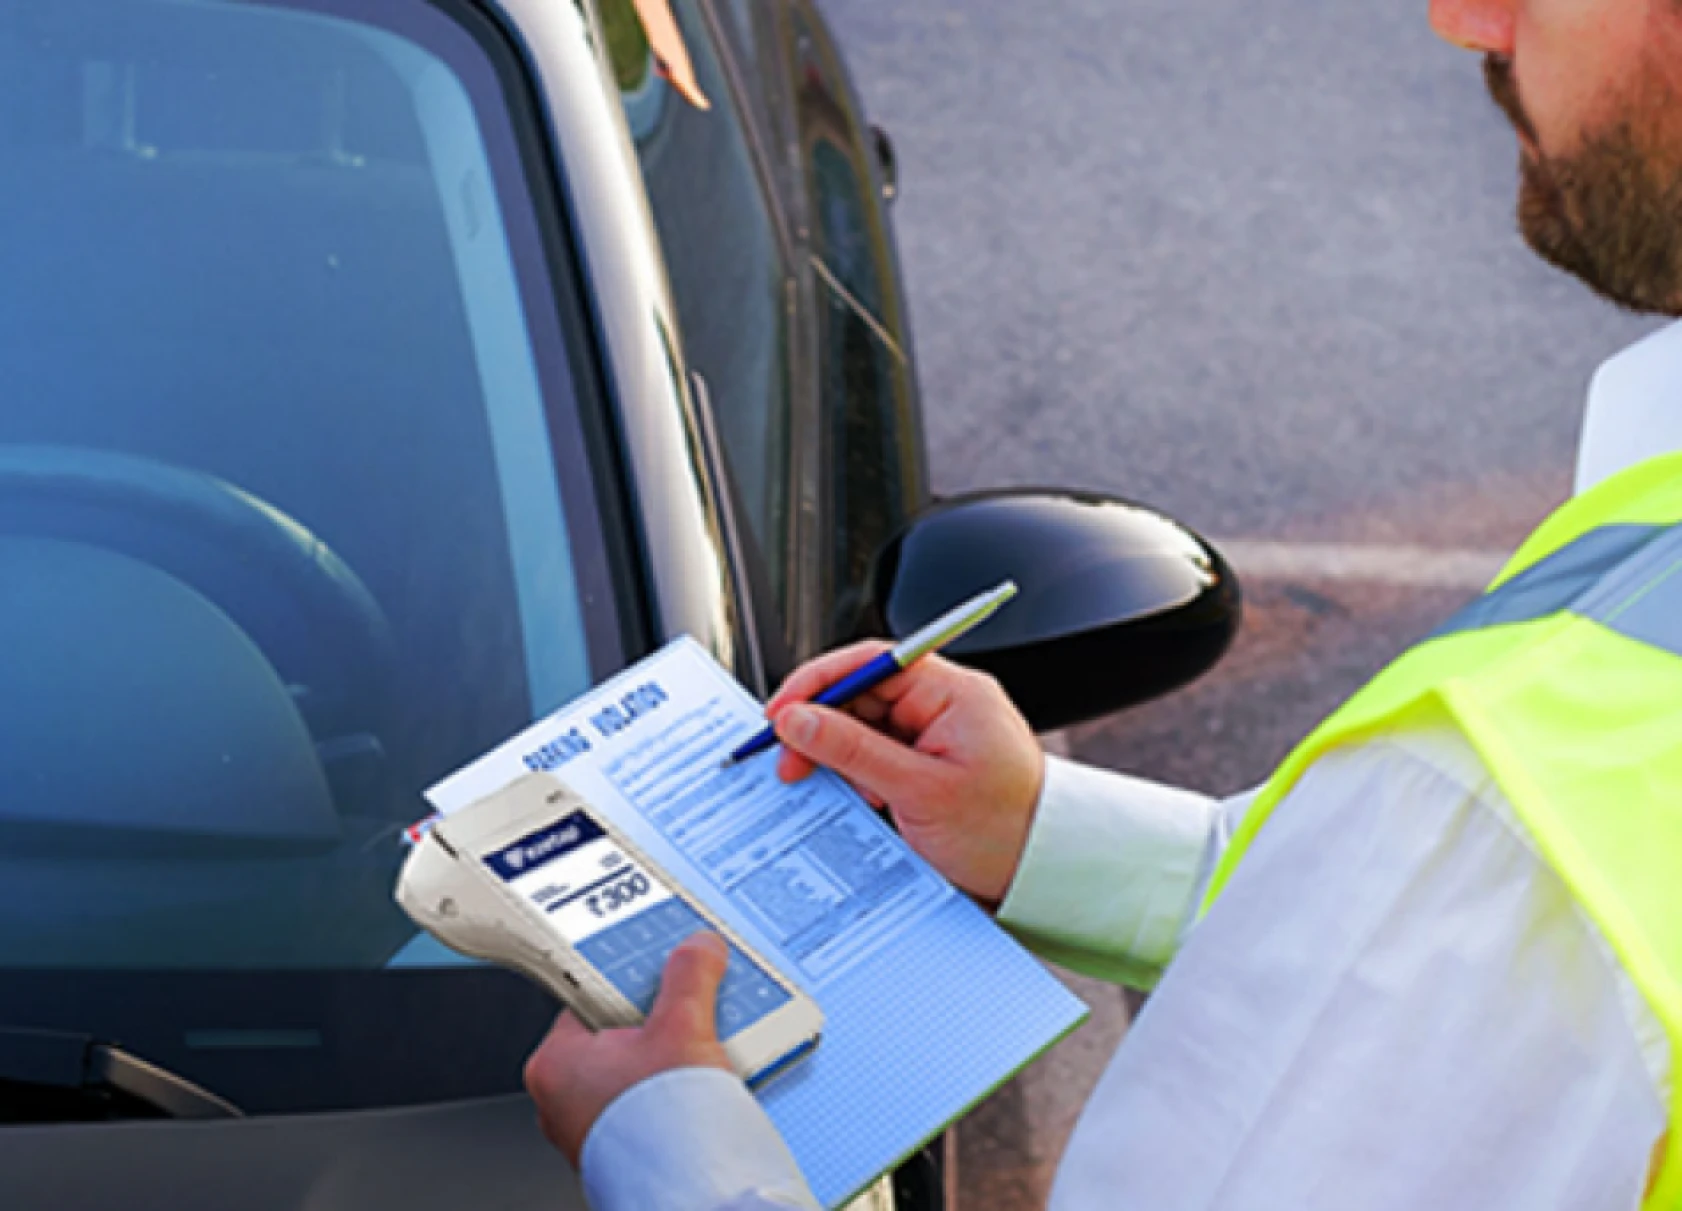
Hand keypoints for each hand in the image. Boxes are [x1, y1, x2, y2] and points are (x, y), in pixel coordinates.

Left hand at [523, 932, 733, 1165]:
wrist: (693, 1195)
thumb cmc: (663, 1126)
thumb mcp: (683, 1026)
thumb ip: (689, 976)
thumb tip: (697, 948)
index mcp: (553, 1062)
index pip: (588, 998)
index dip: (629, 983)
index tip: (658, 977)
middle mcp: (558, 1102)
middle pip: (615, 1037)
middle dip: (655, 1027)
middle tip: (686, 1019)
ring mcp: (587, 1132)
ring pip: (631, 1075)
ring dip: (667, 1063)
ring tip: (701, 1058)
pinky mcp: (618, 1154)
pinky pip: (644, 1109)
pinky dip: (670, 1098)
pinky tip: (700, 1096)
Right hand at [767, 642, 1043, 901]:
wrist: (1044, 872)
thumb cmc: (1004, 830)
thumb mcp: (919, 791)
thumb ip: (853, 750)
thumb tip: (797, 720)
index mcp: (954, 693)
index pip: (873, 662)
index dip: (820, 681)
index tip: (782, 711)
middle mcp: (946, 704)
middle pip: (862, 695)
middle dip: (820, 726)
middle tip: (788, 762)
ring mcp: (938, 733)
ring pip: (865, 728)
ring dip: (836, 755)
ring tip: (821, 786)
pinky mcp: (931, 764)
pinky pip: (879, 755)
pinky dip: (857, 774)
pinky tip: (850, 797)